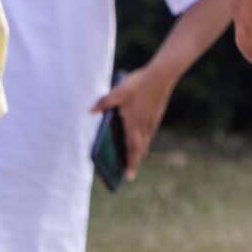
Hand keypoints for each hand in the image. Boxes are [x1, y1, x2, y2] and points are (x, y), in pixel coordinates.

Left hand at [94, 64, 177, 181]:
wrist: (161, 75)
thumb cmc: (138, 84)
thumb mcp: (118, 91)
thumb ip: (104, 102)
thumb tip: (90, 111)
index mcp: (134, 122)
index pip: (132, 148)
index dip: (130, 162)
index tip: (127, 176)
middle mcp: (144, 125)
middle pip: (139, 148)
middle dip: (133, 161)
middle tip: (127, 174)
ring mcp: (151, 121)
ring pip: (144, 141)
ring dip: (138, 152)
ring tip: (131, 161)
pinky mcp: (155, 116)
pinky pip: (148, 133)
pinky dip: (142, 141)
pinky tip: (139, 142)